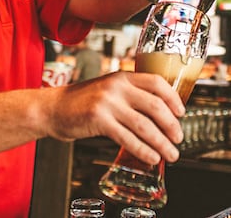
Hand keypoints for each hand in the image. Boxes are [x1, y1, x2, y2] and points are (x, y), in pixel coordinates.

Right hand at [45, 71, 184, 164]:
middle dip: (171, 125)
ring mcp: (107, 102)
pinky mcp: (98, 119)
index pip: (156, 82)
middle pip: (155, 105)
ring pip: (144, 125)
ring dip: (162, 143)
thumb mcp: (107, 89)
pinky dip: (143, 150)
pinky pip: (128, 138)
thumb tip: (159, 115)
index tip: (181, 113)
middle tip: (178, 138)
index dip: (173, 98)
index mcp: (121, 76)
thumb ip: (129, 95)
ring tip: (171, 154)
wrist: (53, 108)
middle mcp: (116, 86)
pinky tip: (151, 158)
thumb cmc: (82, 102)